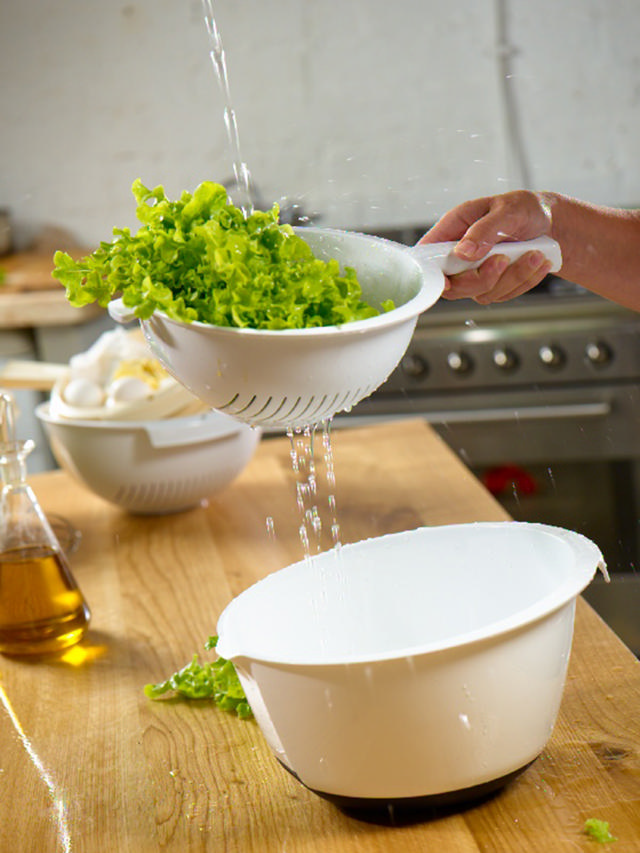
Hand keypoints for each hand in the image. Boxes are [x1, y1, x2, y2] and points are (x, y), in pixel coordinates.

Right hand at [419, 190, 554, 302]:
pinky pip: (503, 295)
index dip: (431, 274)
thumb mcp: (508, 209)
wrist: (549, 223)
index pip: (427, 258)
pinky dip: (524, 280)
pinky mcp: (493, 285)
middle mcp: (459, 254)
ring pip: (482, 293)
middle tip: (505, 259)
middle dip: (483, 278)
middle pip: (454, 286)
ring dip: (513, 277)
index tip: (448, 281)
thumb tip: (463, 252)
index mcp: (453, 229)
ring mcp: (474, 273)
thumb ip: (484, 229)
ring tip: (535, 254)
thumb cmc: (525, 209)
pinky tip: (537, 262)